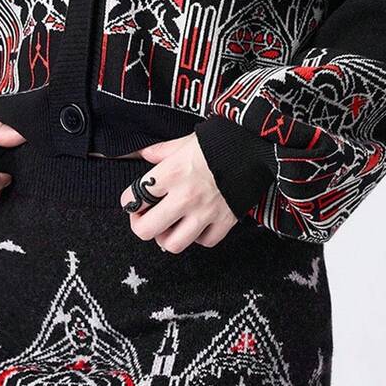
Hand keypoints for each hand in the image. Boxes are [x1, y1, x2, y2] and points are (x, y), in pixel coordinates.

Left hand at [119, 134, 237, 252]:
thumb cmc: (218, 141)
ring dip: (168, 236)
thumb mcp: (185, 141)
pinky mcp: (225, 222)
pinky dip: (198, 237)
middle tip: (146, 216)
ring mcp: (205, 213)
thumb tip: (142, 154)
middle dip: (141, 225)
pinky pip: (204, 242)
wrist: (256, 146)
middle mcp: (184, 197)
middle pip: (146, 230)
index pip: (133, 199)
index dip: (130, 200)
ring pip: (173, 245)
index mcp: (171, 173)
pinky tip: (197, 223)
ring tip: (171, 224)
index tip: (136, 198)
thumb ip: (161, 151)